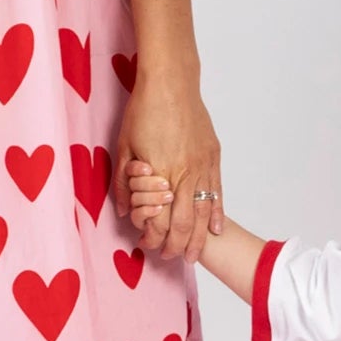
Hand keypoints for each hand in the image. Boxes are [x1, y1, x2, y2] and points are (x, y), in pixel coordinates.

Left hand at [115, 74, 223, 262]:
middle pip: (183, 221)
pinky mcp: (212, 156)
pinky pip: (217, 192)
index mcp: (160, 172)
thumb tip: (125, 211)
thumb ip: (123, 182)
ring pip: (203, 211)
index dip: (154, 237)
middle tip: (172, 259)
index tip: (147, 246)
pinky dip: (216, 213)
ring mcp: (202, 165)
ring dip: (199, 237)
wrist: (171, 82)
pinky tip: (215, 229)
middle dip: (178, 245)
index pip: (159, 217)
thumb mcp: (124, 146)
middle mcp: (184, 172)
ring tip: (195, 255)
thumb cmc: (144, 110)